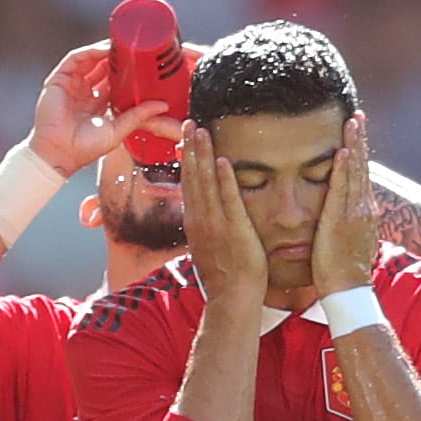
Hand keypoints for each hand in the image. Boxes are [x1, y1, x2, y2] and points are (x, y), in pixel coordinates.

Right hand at [31, 42, 174, 176]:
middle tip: (134, 49)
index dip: (127, 71)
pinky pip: (75, 59)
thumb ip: (139, 116)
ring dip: (105, 51)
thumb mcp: (119, 129)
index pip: (114, 81)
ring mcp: (71, 85)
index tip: (143, 63)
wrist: (60, 153)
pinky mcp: (59, 80)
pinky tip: (104, 49)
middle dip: (117, 58)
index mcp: (98, 104)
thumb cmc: (85, 148)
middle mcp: (84, 92)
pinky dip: (90, 52)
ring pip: (90, 60)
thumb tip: (162, 105)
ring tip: (121, 45)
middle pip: (102, 67)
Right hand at [180, 123, 266, 306]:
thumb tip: (205, 214)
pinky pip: (229, 199)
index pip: (188, 183)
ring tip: (201, 130)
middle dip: (190, 148)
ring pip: (205, 182)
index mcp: (194, 222)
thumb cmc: (225, 276)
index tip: (185, 138)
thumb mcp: (208, 247)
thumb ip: (206, 227)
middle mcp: (200, 219)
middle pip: (192, 176)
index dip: (186, 159)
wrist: (232, 298)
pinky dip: (224, 179)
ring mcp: (215, 224)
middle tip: (189, 122)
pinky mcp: (234, 229)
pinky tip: (222, 159)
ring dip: (202, 155)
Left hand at [308, 109, 381, 297]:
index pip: (362, 175)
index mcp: (364, 211)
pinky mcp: (341, 220)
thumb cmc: (344, 270)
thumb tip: (348, 215)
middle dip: (360, 140)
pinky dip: (343, 169)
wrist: (347, 290)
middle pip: (362, 167)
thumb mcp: (350, 240)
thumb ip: (349, 223)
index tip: (357, 132)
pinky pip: (341, 190)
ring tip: (352, 121)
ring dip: (354, 145)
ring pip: (355, 172)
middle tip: (357, 115)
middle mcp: (363, 208)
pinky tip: (342, 151)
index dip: (360, 152)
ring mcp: (354, 213)